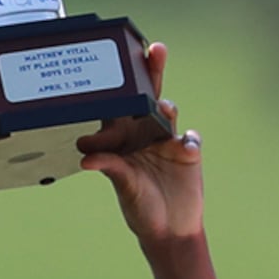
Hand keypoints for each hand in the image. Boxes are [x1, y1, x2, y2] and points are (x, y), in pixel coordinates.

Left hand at [85, 41, 205, 244]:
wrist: (169, 230)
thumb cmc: (139, 208)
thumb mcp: (124, 187)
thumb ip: (111, 169)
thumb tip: (87, 159)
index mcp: (122, 138)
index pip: (119, 105)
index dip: (119, 85)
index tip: (116, 66)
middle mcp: (144, 133)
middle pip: (148, 96)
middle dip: (152, 72)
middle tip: (155, 49)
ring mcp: (167, 140)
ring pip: (168, 112)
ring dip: (165, 107)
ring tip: (163, 110)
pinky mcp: (188, 152)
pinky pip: (191, 138)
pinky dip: (189, 141)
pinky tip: (185, 148)